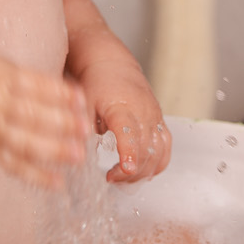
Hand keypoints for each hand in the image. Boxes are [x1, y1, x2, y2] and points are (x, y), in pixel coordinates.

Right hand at [0, 57, 89, 188]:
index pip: (35, 86)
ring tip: (78, 156)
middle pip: (31, 115)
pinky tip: (57, 183)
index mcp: (0, 78)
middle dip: (61, 123)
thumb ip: (30, 78)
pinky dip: (36, 176)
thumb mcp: (0, 67)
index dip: (60, 93)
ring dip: (53, 151)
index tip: (82, 100)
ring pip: (24, 143)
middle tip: (86, 130)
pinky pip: (13, 165)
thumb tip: (71, 92)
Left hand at [86, 69, 170, 183]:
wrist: (112, 65)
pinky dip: (157, 163)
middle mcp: (143, 112)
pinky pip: (166, 147)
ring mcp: (154, 117)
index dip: (129, 153)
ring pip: (159, 152)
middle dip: (131, 172)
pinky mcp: (159, 121)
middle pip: (146, 149)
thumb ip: (82, 129)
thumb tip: (77, 154)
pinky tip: (142, 172)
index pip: (129, 133)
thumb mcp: (83, 104)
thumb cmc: (96, 84)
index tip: (125, 169)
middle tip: (111, 178)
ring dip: (144, 172)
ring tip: (124, 179)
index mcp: (121, 107)